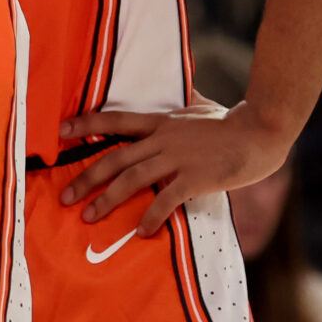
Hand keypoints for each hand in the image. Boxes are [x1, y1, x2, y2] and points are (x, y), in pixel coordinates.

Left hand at [58, 99, 292, 235]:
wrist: (262, 132)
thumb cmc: (233, 120)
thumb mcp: (201, 106)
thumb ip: (185, 103)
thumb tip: (185, 90)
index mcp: (160, 122)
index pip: (114, 121)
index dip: (85, 125)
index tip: (59, 132)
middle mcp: (162, 139)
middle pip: (114, 158)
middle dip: (86, 179)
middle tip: (65, 197)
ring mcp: (177, 158)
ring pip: (131, 179)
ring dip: (107, 200)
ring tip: (89, 217)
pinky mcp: (196, 177)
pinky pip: (166, 199)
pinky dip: (151, 216)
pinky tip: (141, 232)